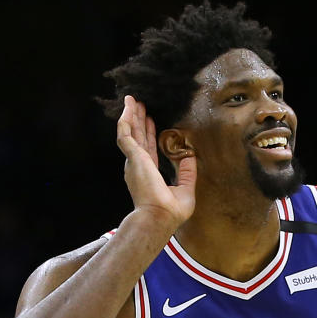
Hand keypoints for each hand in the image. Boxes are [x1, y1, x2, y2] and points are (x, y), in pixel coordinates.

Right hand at [115, 96, 195, 229]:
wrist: (159, 217)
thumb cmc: (170, 211)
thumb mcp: (185, 189)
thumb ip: (187, 172)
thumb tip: (190, 157)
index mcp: (149, 172)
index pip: (148, 149)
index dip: (150, 134)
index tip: (152, 121)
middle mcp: (138, 165)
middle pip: (138, 137)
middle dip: (139, 121)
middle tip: (139, 105)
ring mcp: (134, 160)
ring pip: (130, 132)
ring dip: (131, 116)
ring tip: (132, 100)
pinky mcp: (133, 156)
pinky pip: (126, 133)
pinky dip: (126, 120)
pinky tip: (129, 108)